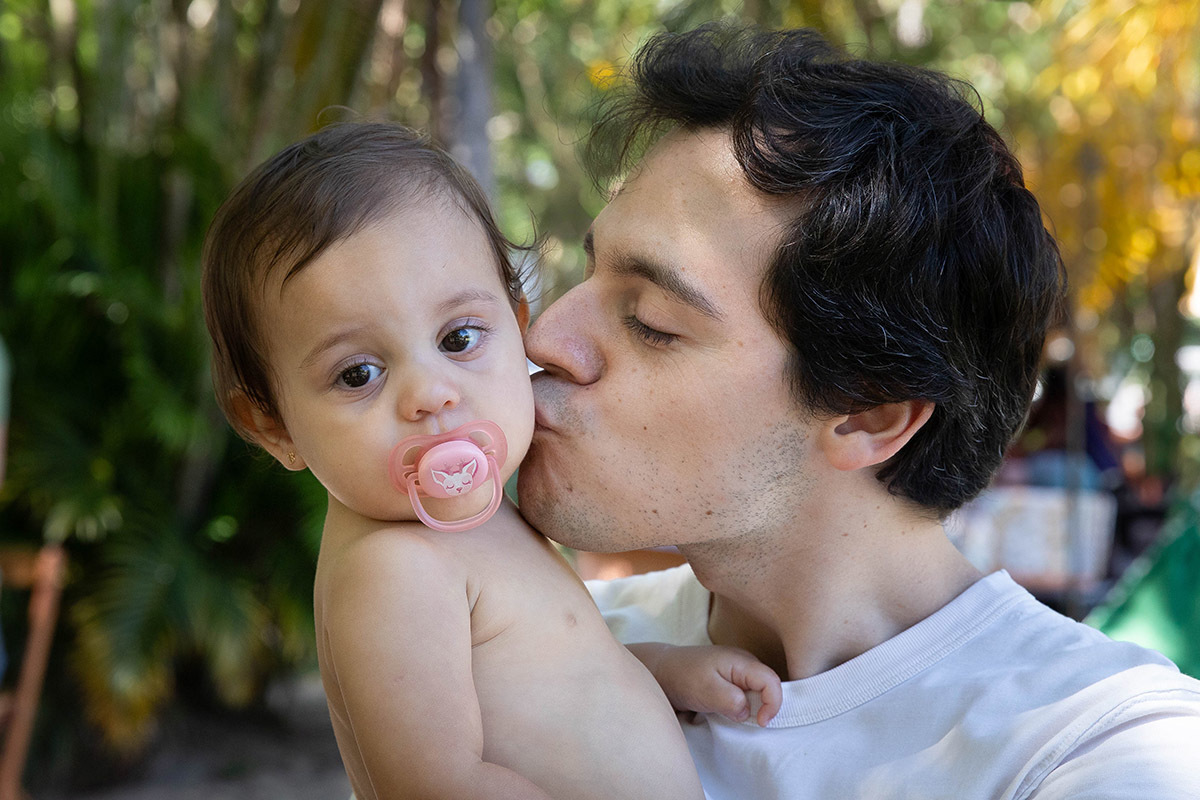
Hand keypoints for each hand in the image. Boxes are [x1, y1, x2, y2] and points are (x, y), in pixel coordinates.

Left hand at [638, 644, 782, 726]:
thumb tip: (748, 712)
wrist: (661, 670)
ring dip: (756, 707)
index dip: (773, 704)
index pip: (771, 681)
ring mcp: (738, 671)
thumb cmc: (682, 677)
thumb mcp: (706, 690)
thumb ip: (731, 700)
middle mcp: (744, 663)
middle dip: (767, 707)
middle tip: (753, 724)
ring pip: (759, 691)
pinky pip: (748, 693)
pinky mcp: (731, 680)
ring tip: (740, 718)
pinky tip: (734, 713)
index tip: (761, 723)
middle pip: (769, 686)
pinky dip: (746, 706)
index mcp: (741, 661)